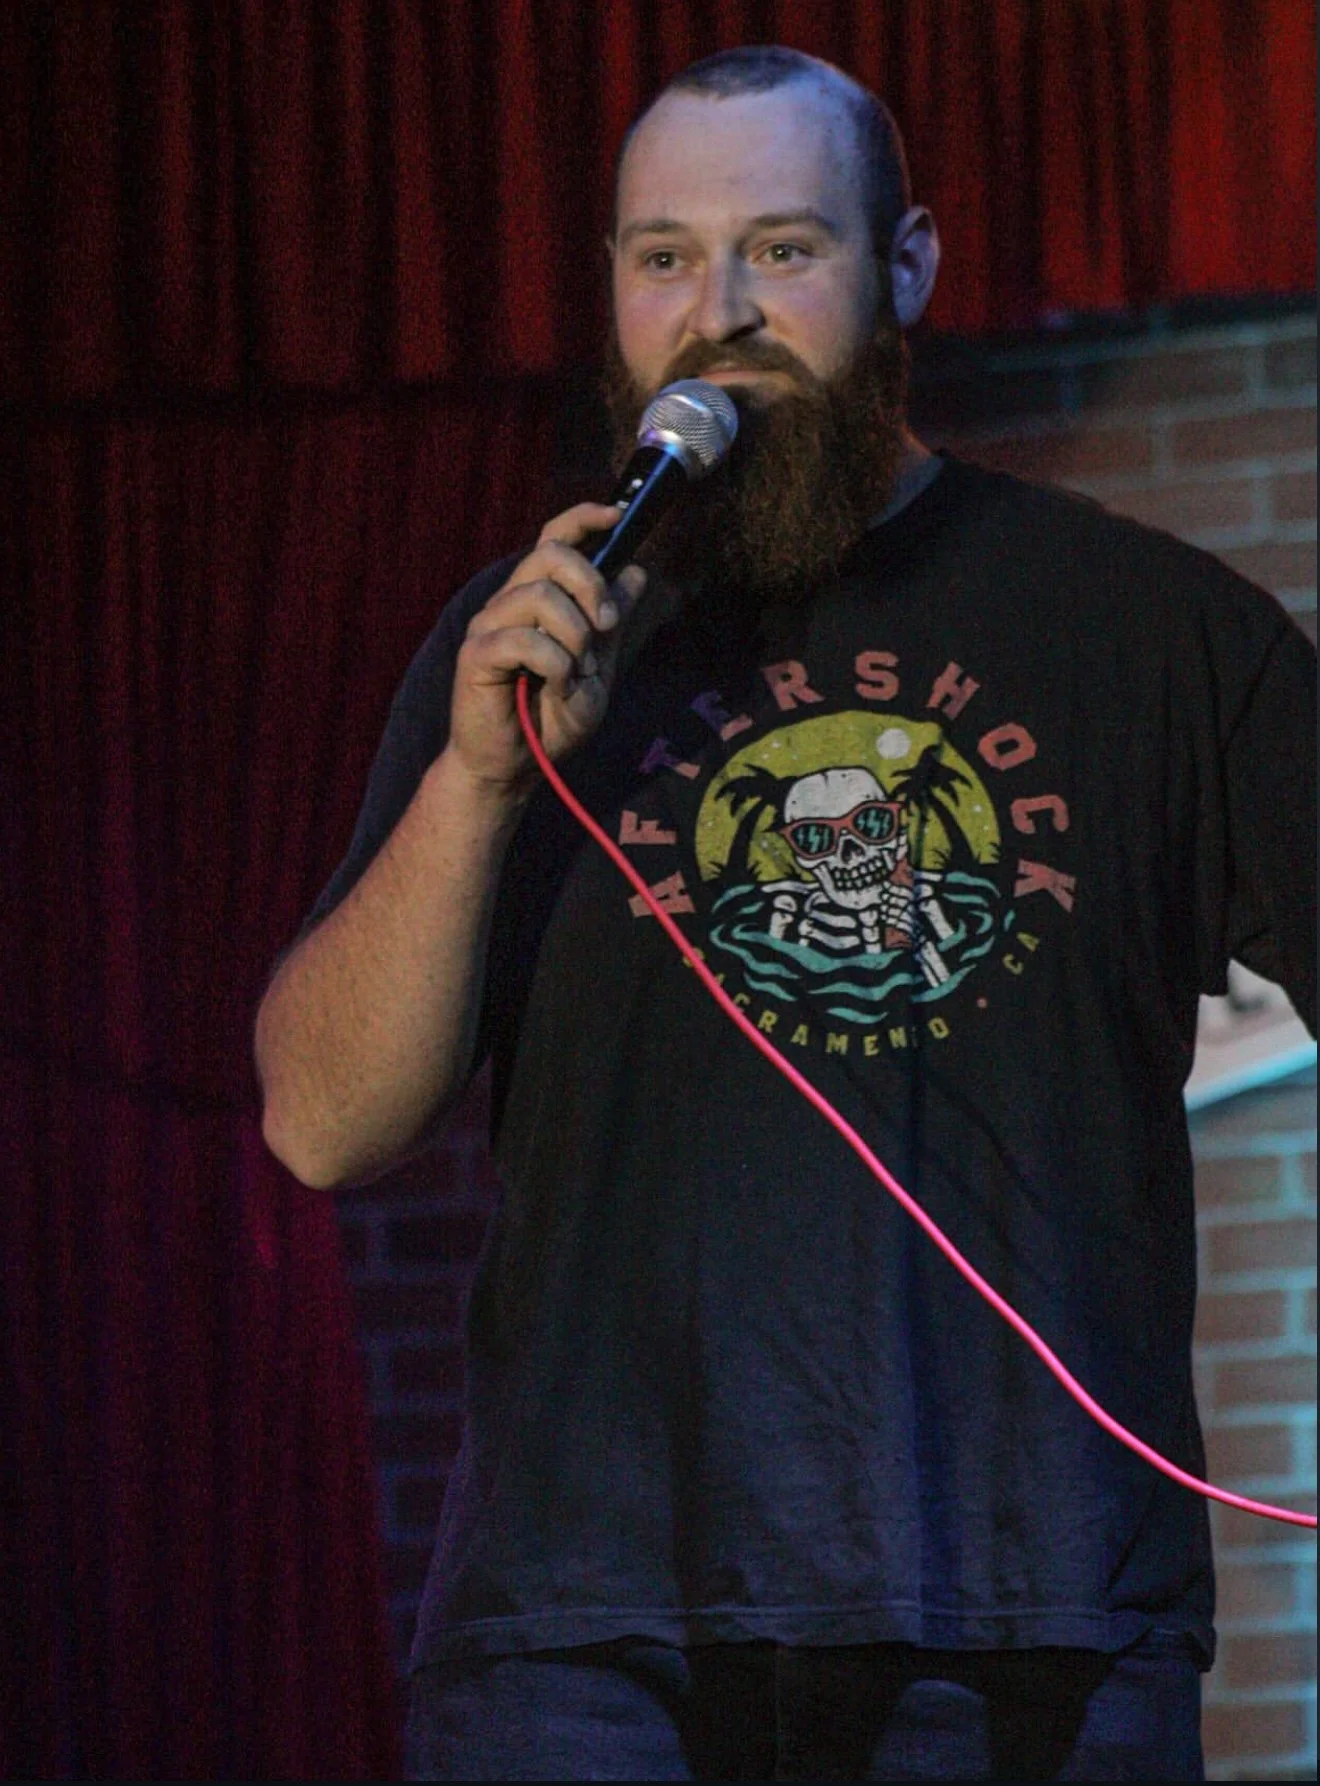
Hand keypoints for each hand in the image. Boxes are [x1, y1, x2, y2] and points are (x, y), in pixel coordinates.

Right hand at [445, 503, 646, 795]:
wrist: (517, 767)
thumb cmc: (551, 719)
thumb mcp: (598, 668)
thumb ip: (612, 623)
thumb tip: (635, 572)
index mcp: (538, 598)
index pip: (553, 538)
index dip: (583, 518)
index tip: (616, 516)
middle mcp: (510, 602)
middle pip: (550, 555)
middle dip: (591, 585)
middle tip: (607, 627)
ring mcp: (489, 626)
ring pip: (540, 596)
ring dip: (575, 637)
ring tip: (576, 674)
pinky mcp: (476, 655)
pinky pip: (524, 639)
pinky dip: (554, 664)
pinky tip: (556, 686)